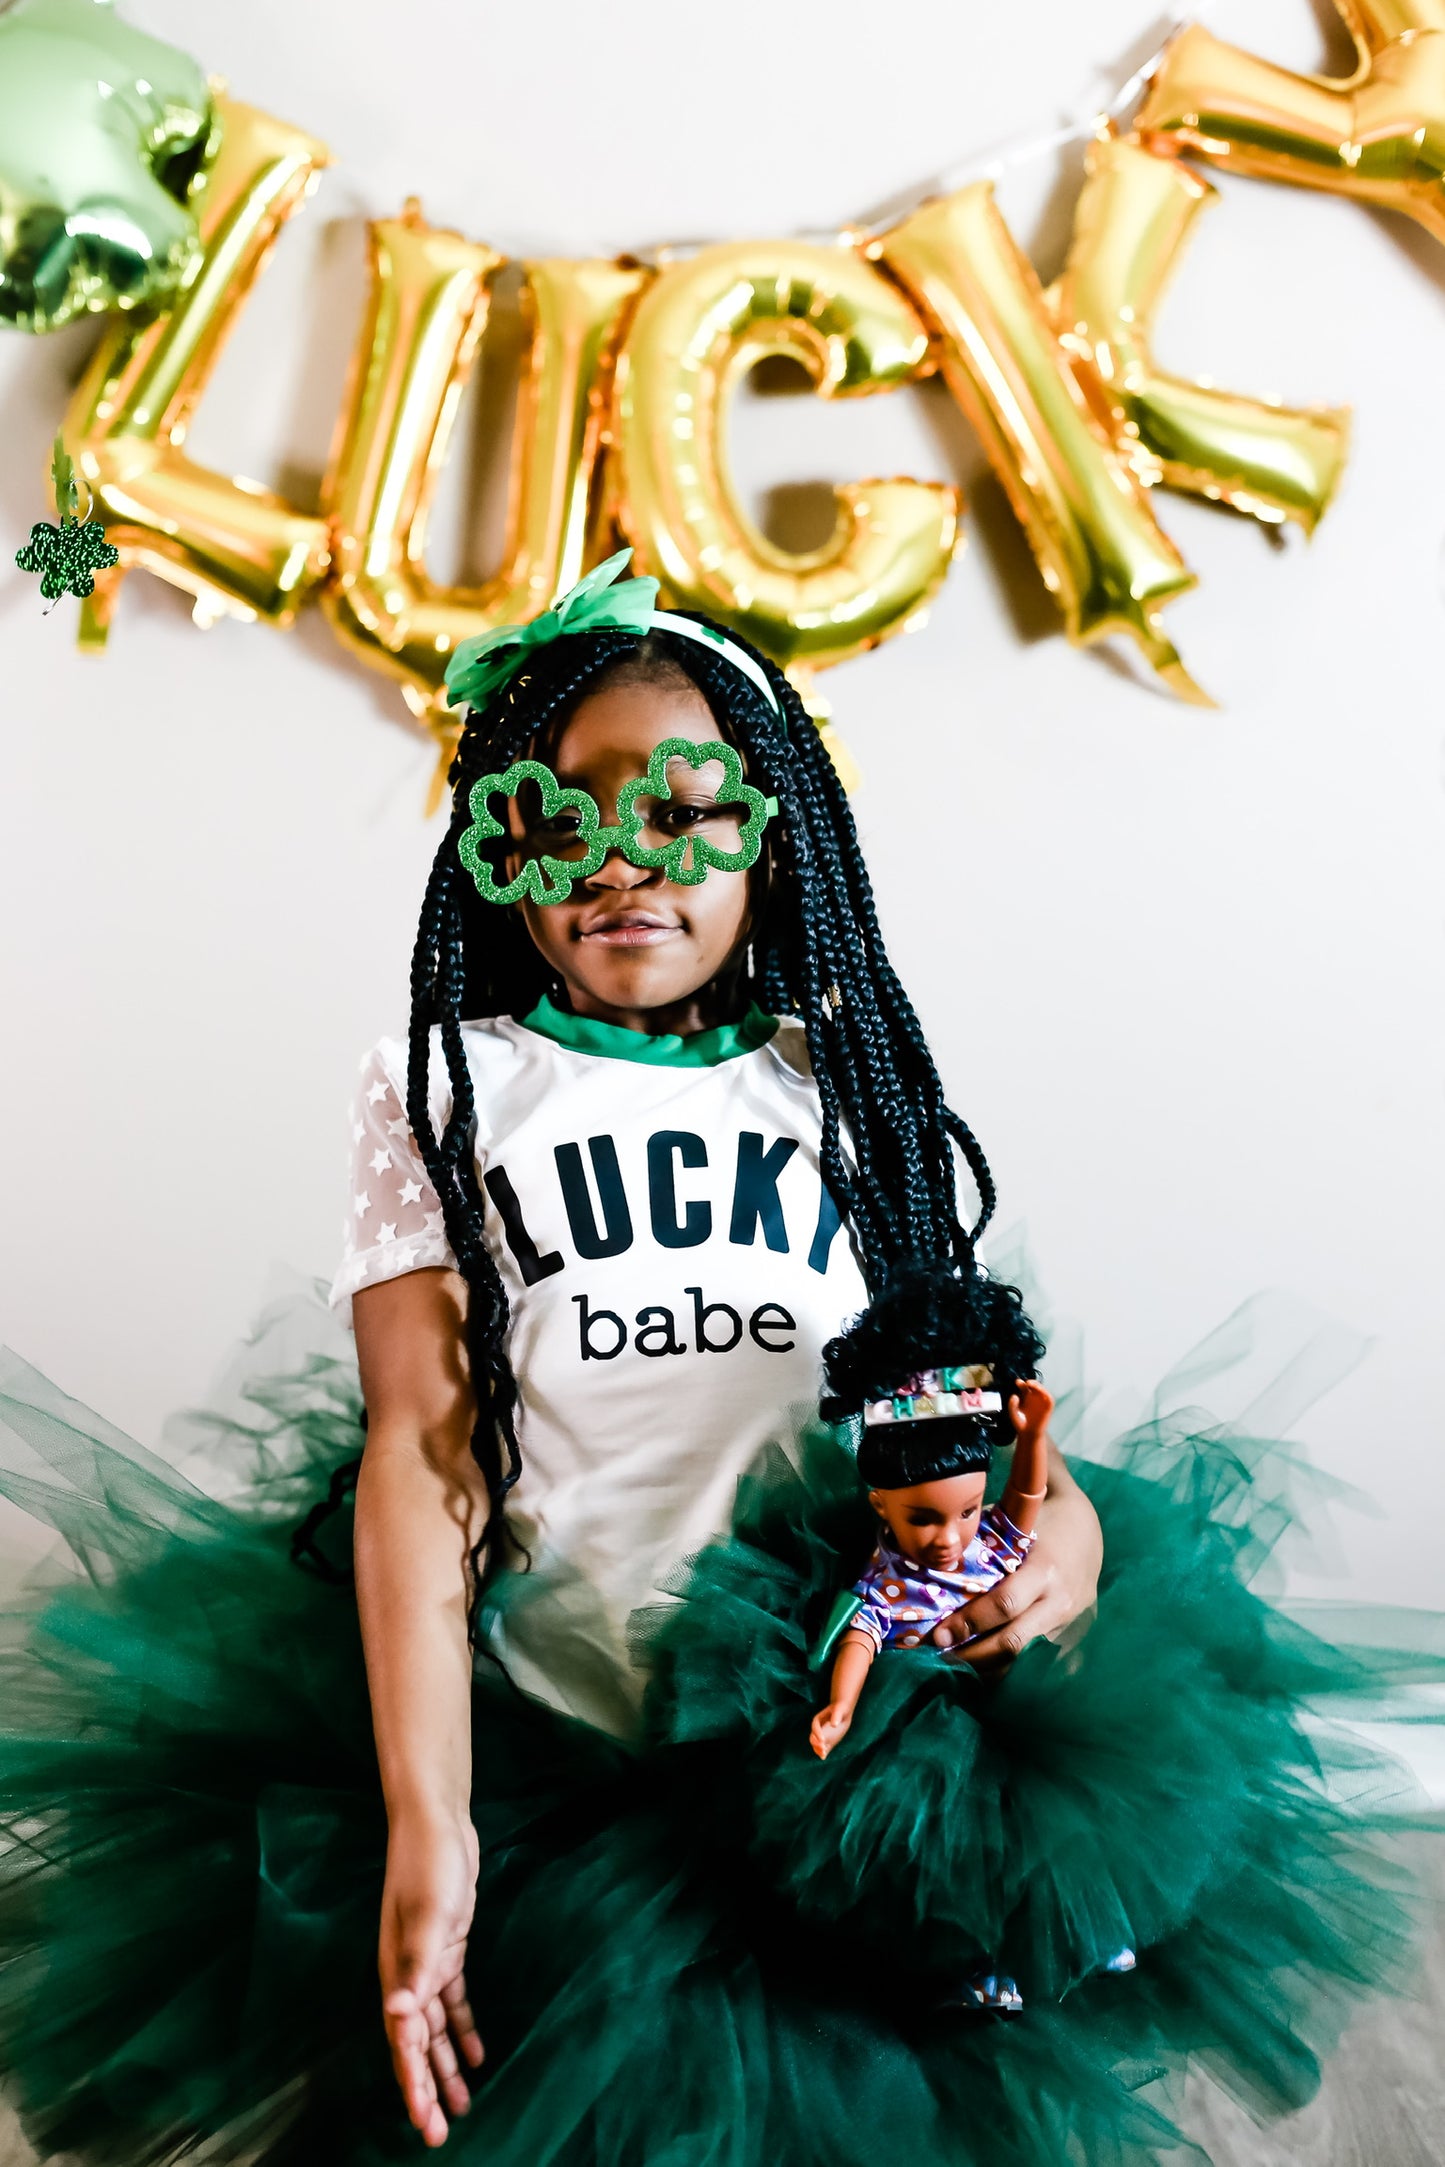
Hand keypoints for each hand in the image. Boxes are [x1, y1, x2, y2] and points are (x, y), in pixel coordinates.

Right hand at [379, 1811, 483, 2146]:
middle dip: (426, 2089)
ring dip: (446, 2067)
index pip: (404, 2045)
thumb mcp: (427, 1914)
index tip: (425, 2123)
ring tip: (461, 2106)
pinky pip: (453, 2003)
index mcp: (398, 1976)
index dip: (413, 2085)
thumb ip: (414, 1965)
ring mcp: (427, 1964)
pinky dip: (463, 2030)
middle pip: (416, 2046)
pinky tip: (478, 2055)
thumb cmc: (430, 1865)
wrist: (437, 1822)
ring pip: (436, 2030)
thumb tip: (397, 2011)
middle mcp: (408, 1978)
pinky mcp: (447, 1949)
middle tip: (439, 2134)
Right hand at [810, 1702, 853, 1759]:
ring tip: (823, 1755)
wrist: (843, 1711)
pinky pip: (822, 1746)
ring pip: (816, 1743)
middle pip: (813, 1737)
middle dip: (817, 1744)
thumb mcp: (840, 1710)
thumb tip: (834, 1724)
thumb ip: (836, 1716)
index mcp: (818, 1719)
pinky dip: (822, 1752)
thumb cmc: (840, 1709)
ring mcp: (821, 1735)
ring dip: (818, 1749)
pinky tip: (824, 1757)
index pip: (815, 1727)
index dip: (818, 1734)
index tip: (823, 1740)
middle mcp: (817, 1728)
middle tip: (823, 1749)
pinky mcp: (827, 1740)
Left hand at [932, 1447, 1101, 1673]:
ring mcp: (1069, 1620)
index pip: (1004, 1605)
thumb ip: (980, 1547)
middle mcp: (1060, 1600)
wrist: (1086, 1528)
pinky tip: (984, 1659)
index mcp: (1044, 1570)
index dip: (969, 1623)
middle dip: (974, 1655)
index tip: (939, 1634)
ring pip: (1024, 1655)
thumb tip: (933, 1570)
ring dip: (989, 1664)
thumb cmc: (1039, 1520)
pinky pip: (1036, 1652)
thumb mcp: (1012, 1526)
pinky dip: (1008, 1659)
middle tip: (941, 1655)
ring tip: (957, 1661)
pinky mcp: (1071, 1631)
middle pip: (1014, 1641)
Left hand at [1009, 1377, 1053, 1443]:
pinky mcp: (1048, 1407)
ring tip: (1032, 1385)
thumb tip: (1014, 1396)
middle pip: (1033, 1386)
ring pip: (1042, 1390)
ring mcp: (1041, 1401)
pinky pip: (1049, 1399)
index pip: (1023, 1387)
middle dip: (1030, 1382)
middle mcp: (1033, 1397)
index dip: (1021, 1383)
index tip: (1017, 1382)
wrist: (1028, 1434)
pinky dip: (1047, 1394)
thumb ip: (1012, 1405)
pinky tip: (1042, 1392)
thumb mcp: (1013, 1414)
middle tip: (1026, 1382)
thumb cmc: (1020, 1423)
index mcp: (1024, 1397)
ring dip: (1038, 1386)